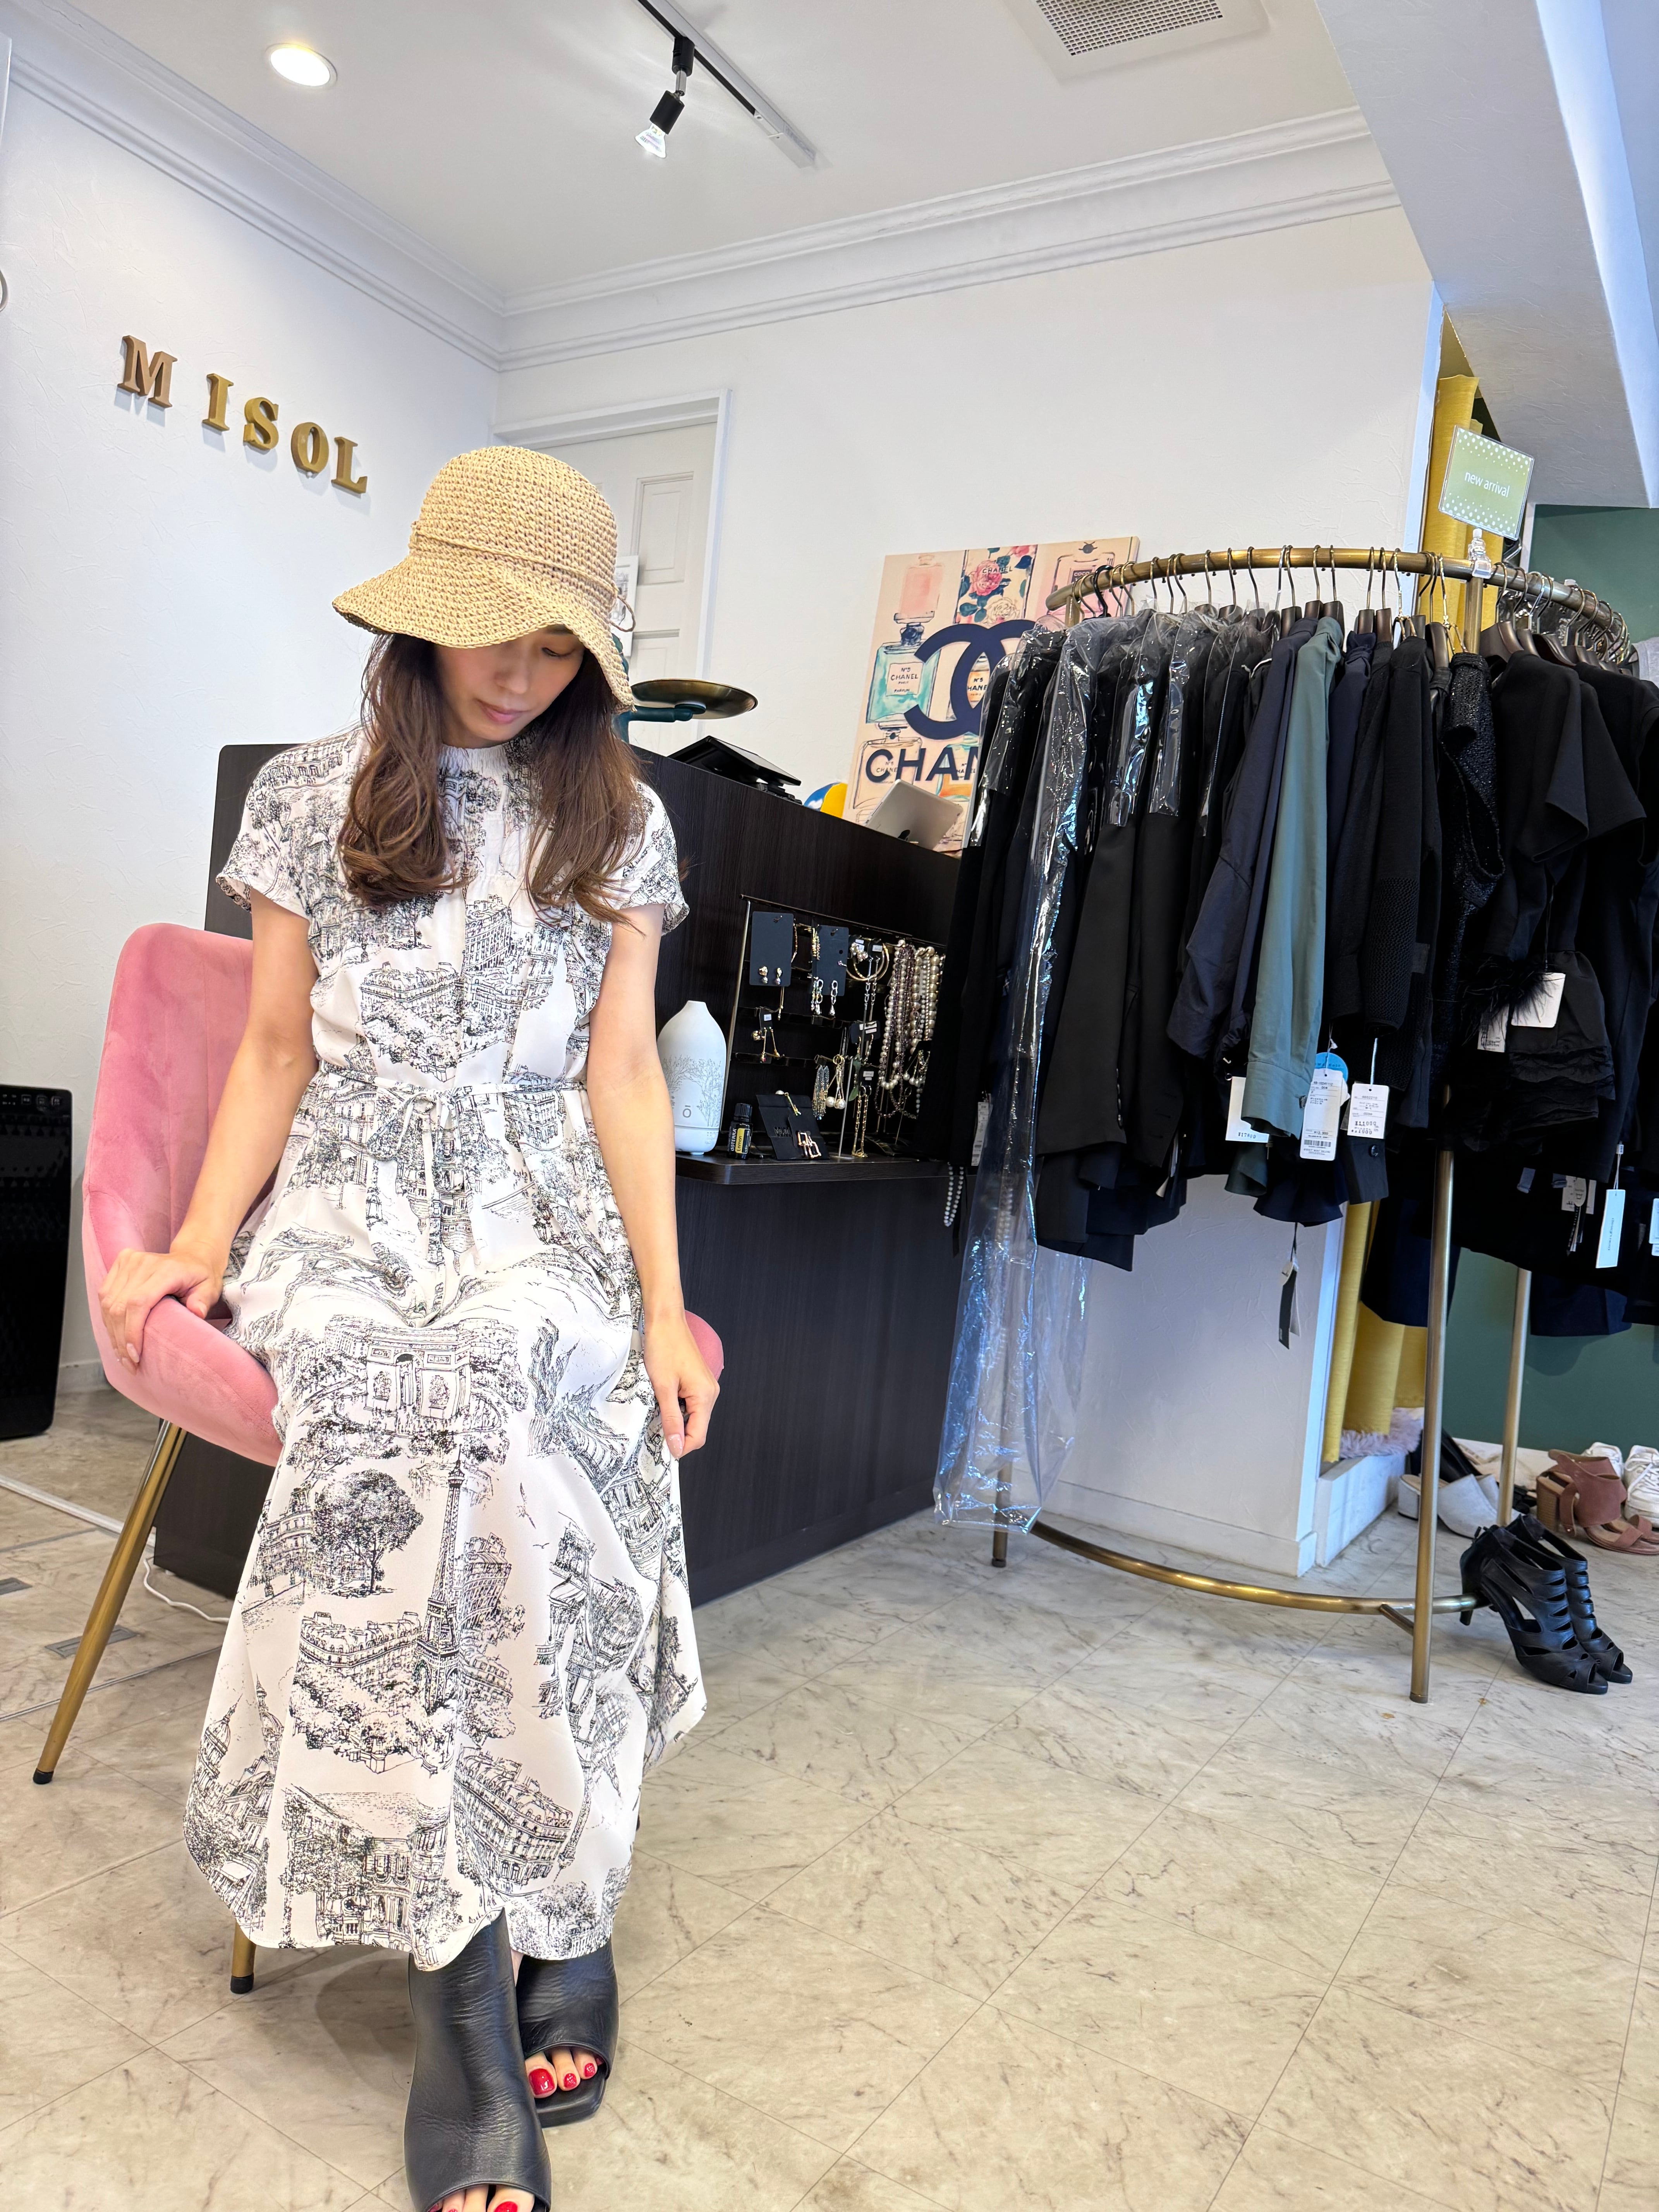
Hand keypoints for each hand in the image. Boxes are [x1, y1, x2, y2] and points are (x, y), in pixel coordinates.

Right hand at [100, 1245, 224, 1371]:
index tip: (135, 1355)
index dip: (132, 1331)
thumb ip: (203, 1300)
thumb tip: (196, 1312)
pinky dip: (108, 1319)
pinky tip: (116, 1336)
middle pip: (119, 1306)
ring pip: (108, 1303)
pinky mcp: (120, 1263)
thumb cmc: (200, 1276)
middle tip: (129, 1363)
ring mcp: (129, 1261)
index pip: (138, 1303)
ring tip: (122, 1355)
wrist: (192, 1256)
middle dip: (121, 1339)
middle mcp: (143, 1263)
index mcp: (166, 1269)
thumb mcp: (210, 1288)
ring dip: (112, 1333)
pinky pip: (105, 1295)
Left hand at [642, 1311, 718, 1459]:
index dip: (680, 1447)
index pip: (698, 1436)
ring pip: (692, 1416)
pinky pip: (689, 1404)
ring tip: (656, 1409)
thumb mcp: (663, 1387)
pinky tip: (662, 1398)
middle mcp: (710, 1392)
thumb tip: (676, 1447)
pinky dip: (676, 1407)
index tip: (661, 1451)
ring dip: (675, 1419)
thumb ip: (671, 1419)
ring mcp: (705, 1386)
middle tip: (654, 1429)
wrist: (665, 1319)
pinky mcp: (697, 1381)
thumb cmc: (663, 1347)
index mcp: (705, 1395)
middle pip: (697, 1428)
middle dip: (677, 1434)